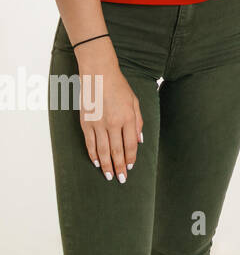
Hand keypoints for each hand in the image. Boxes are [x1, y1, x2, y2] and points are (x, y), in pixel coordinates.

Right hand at [76, 43, 142, 182]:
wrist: (99, 75)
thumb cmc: (119, 87)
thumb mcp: (135, 102)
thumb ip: (138, 122)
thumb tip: (139, 141)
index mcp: (128, 118)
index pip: (130, 145)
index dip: (131, 158)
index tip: (130, 168)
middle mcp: (113, 123)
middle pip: (117, 151)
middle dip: (119, 167)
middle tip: (121, 179)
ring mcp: (98, 124)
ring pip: (102, 151)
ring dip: (106, 165)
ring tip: (109, 176)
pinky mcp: (86, 123)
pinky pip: (89, 143)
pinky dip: (93, 155)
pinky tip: (96, 163)